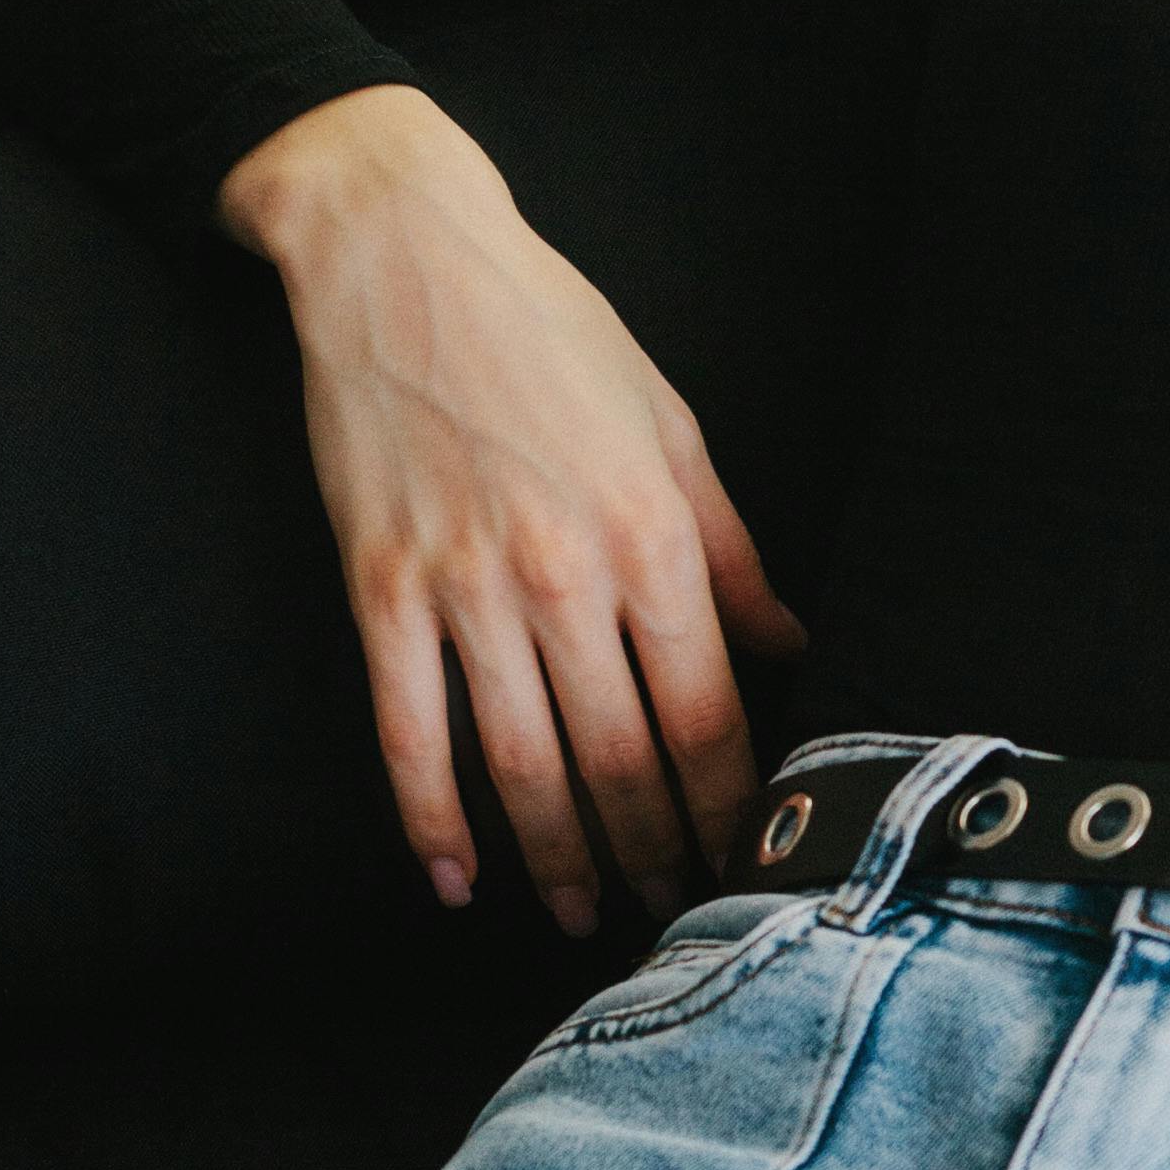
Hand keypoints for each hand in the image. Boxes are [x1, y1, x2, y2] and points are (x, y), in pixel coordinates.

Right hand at [222, 85, 806, 931]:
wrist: (402, 255)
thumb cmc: (551, 332)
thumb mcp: (672, 426)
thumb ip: (731, 551)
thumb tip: (790, 643)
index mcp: (651, 533)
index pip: (707, 712)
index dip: (728, 806)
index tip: (746, 859)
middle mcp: (562, 573)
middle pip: (621, 759)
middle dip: (654, 853)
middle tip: (673, 913)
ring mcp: (462, 585)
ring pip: (520, 765)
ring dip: (555, 858)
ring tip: (578, 915)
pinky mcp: (379, 585)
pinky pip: (406, 729)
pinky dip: (430, 817)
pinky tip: (454, 878)